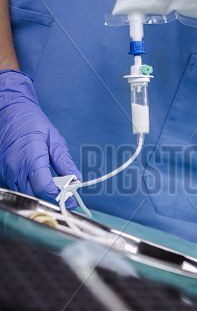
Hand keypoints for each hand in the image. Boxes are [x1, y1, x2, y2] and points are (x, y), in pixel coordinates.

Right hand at [0, 70, 81, 208]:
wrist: (9, 111)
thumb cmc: (32, 122)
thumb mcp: (54, 139)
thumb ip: (64, 162)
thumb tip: (76, 179)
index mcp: (31, 158)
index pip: (44, 187)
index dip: (59, 195)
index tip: (71, 199)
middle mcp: (16, 167)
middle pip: (35, 194)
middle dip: (51, 198)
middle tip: (66, 196)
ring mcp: (7, 171)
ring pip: (25, 193)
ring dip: (40, 195)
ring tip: (55, 190)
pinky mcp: (3, 172)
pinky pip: (17, 187)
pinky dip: (29, 189)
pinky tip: (39, 183)